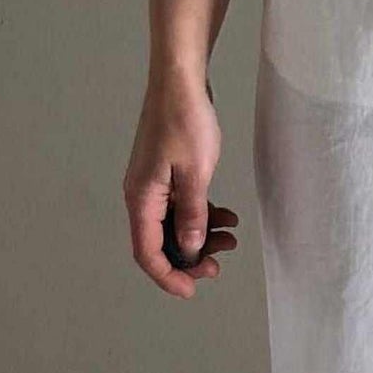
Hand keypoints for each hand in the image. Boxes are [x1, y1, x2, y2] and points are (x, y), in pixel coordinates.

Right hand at [123, 71, 238, 298]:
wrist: (180, 82)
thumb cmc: (185, 121)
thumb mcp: (196, 173)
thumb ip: (193, 214)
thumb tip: (191, 249)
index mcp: (141, 199)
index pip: (148, 253)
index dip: (169, 276)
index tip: (193, 290)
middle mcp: (141, 195)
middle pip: (161, 242)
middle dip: (190, 258)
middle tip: (220, 265)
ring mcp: (153, 183)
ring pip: (174, 224)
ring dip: (200, 235)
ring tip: (231, 238)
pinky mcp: (165, 171)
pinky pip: (180, 204)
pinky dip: (202, 213)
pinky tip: (226, 215)